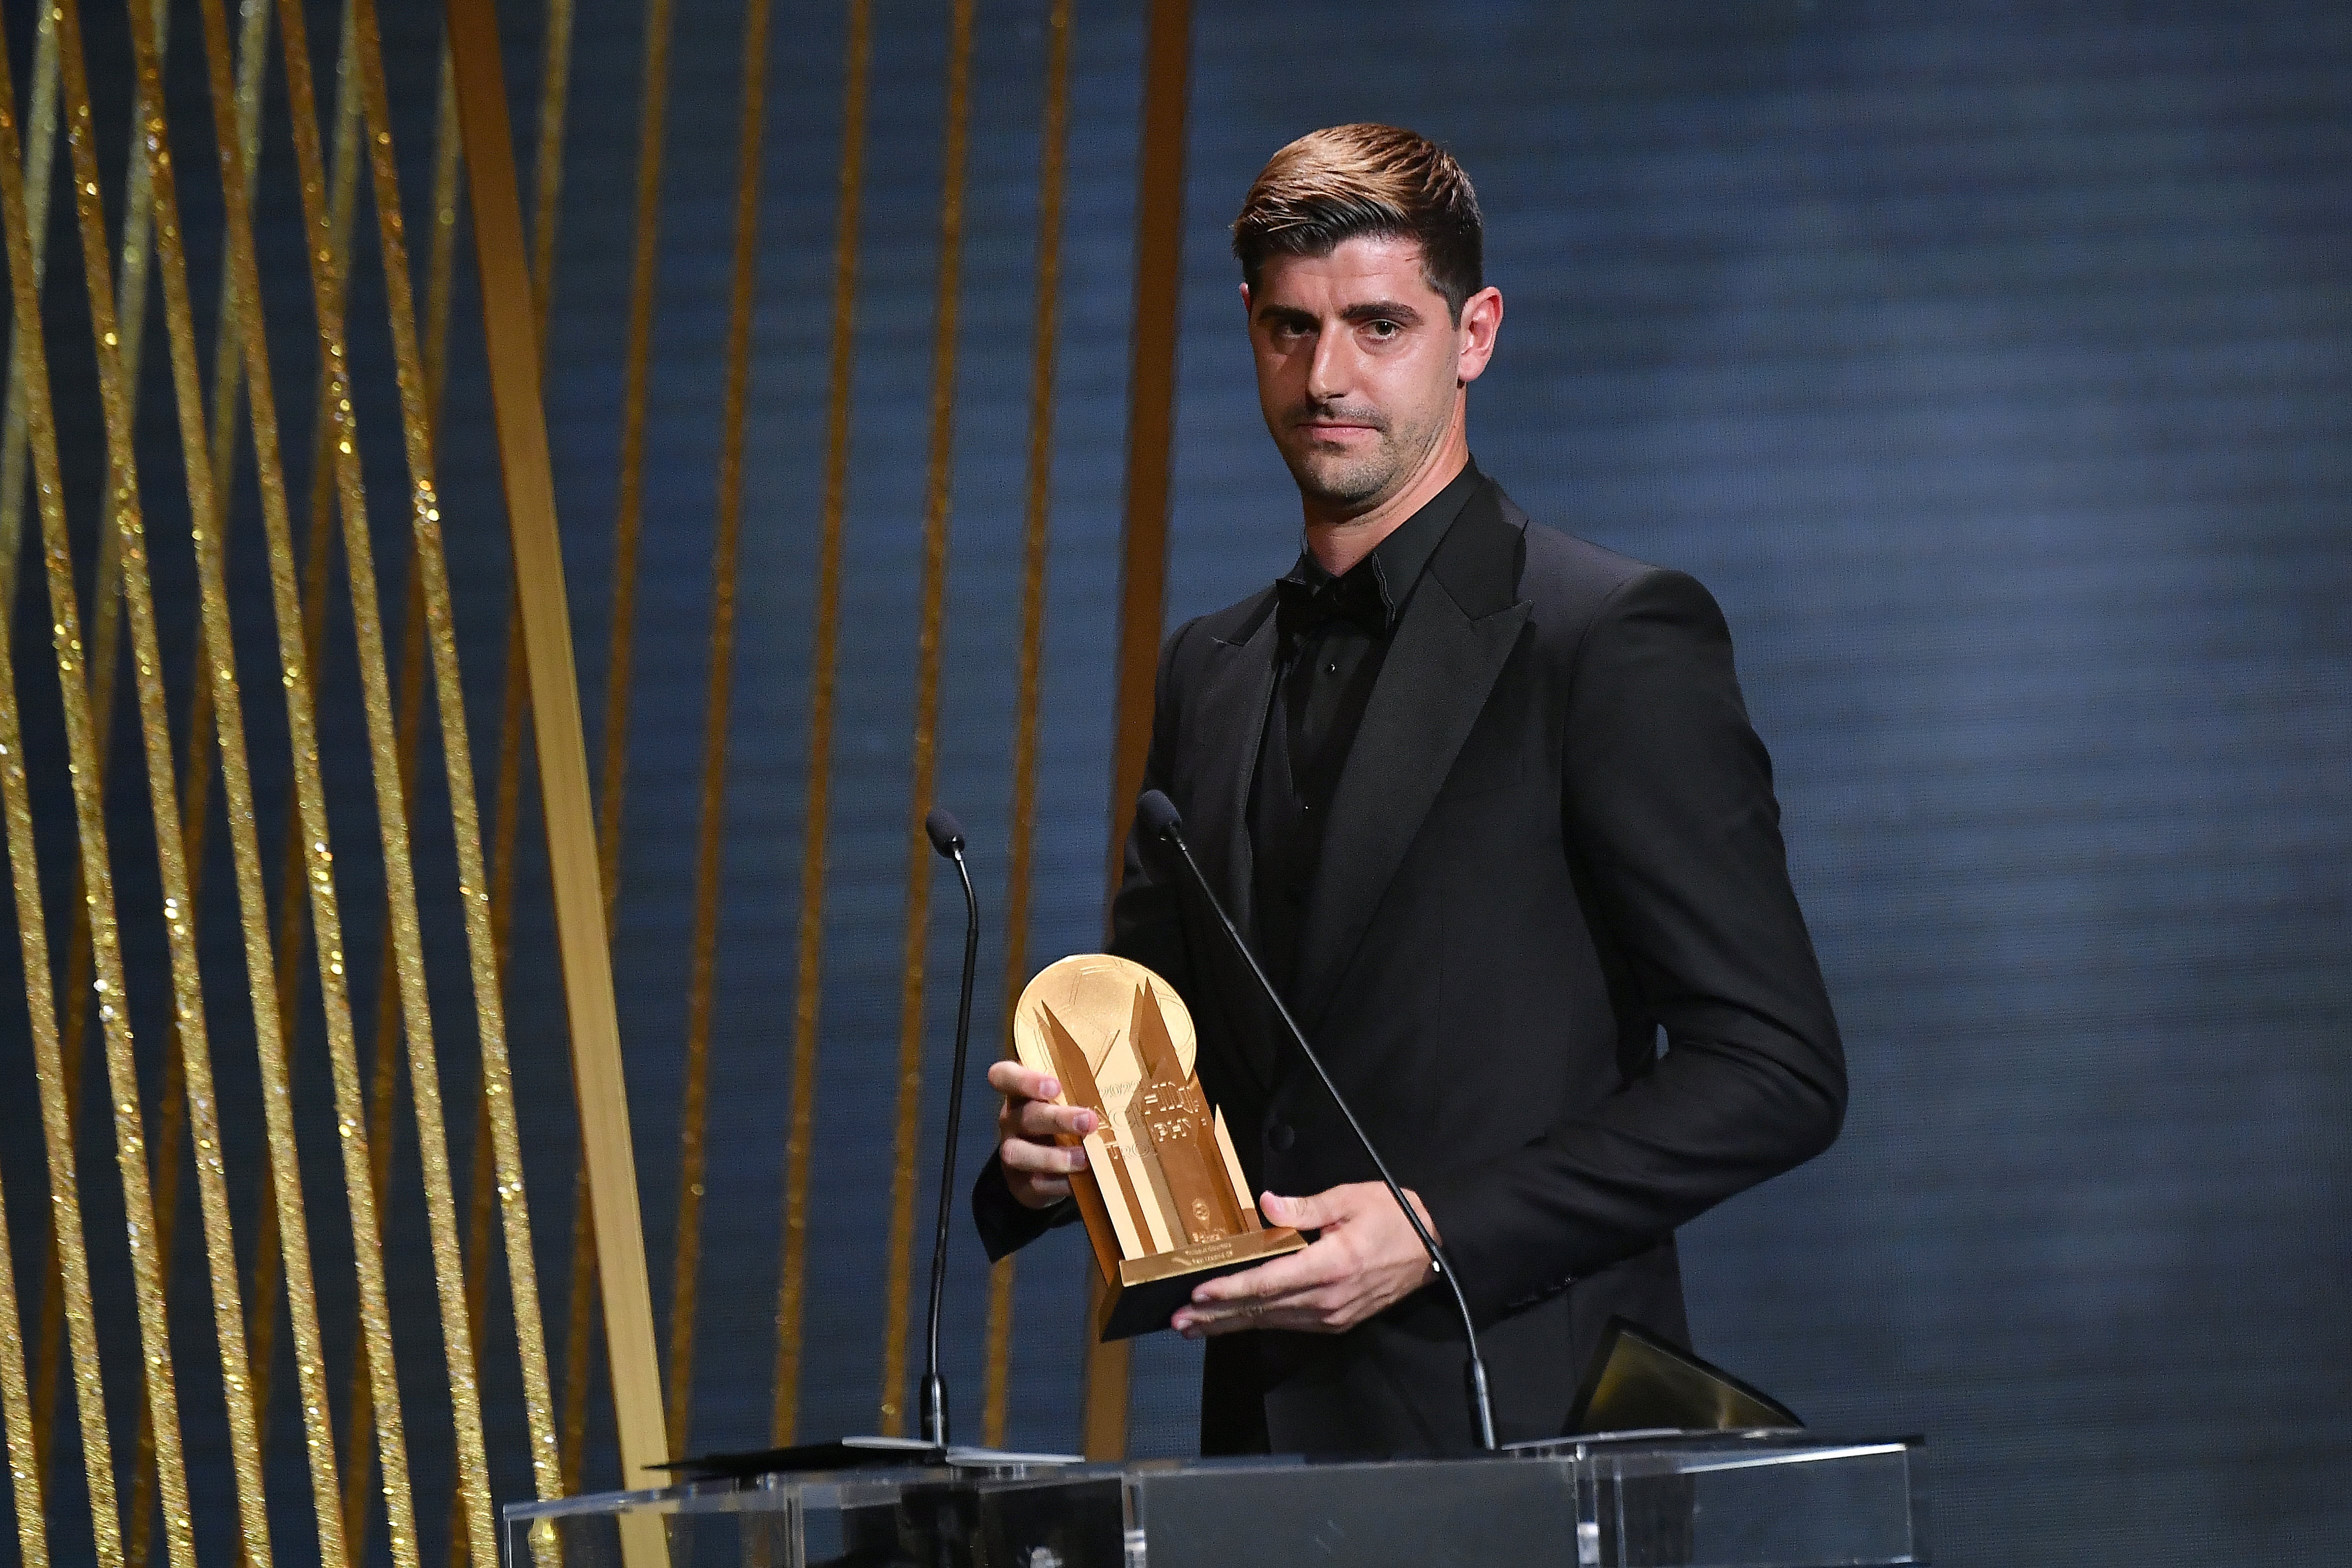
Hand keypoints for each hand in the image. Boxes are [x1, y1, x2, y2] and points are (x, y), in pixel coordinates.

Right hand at [988, 1060, 1097, 1209]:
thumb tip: (1124, 1080)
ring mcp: (1012, 1151)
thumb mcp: (1068, 1101)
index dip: (1025, 1080)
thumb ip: (1082, 1090)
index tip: (1055, 1087)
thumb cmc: (1063, 1122)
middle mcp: (1012, 1120)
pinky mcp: (1020, 1182)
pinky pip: (1035, 1183)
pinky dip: (1061, 1183)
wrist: (1045, 1166)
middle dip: (1058, 1119)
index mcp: (1021, 1093)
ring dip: (1054, 1157)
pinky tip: (1083, 1180)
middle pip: (1025, 1116)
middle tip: (1089, 1122)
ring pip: (1020, 1153)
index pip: (1004, 1076)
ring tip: (1085, 1158)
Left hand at [1170, 1184, 1439, 1336]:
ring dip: (1231, 1323)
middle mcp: (1327, 1298)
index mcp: (1330, 1266)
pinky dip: (1259, 1322)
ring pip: (1272, 1321)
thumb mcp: (1349, 1198)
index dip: (1231, 1290)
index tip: (1199, 1295)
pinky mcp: (1337, 1321)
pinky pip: (1290, 1324)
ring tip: (1195, 1326)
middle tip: (1178, 1322)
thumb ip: (1304, 1208)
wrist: (1433, 1248)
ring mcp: (1333, 1315)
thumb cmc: (1393, 1216)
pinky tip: (1236, 1322)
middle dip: (1216, 1317)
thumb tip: (1265, 1205)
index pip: (1268, 1282)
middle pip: (1262, 1310)